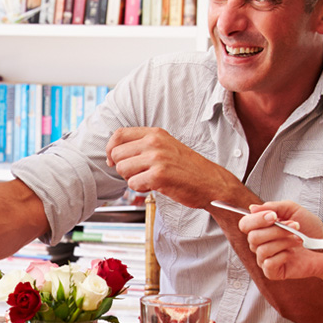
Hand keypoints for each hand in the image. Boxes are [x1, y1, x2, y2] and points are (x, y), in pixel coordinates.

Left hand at [105, 127, 233, 207]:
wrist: (211, 183)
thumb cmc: (187, 168)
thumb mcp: (166, 146)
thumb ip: (143, 145)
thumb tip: (113, 153)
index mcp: (155, 133)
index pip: (119, 134)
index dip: (111, 149)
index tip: (113, 160)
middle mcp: (154, 142)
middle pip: (116, 154)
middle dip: (122, 168)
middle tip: (138, 173)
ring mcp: (156, 158)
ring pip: (122, 170)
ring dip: (131, 179)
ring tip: (148, 179)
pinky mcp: (158, 176)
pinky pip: (133, 184)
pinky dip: (140, 189)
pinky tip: (155, 186)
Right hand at [237, 200, 322, 281]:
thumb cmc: (310, 229)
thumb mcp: (293, 210)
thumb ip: (273, 207)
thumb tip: (252, 208)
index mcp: (261, 228)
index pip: (245, 224)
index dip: (256, 220)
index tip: (274, 216)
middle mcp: (260, 244)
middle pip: (253, 237)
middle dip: (276, 230)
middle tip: (295, 226)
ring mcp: (264, 259)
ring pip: (262, 249)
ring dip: (284, 242)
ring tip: (298, 239)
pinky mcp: (272, 272)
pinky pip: (269, 263)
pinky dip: (283, 256)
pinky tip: (292, 254)